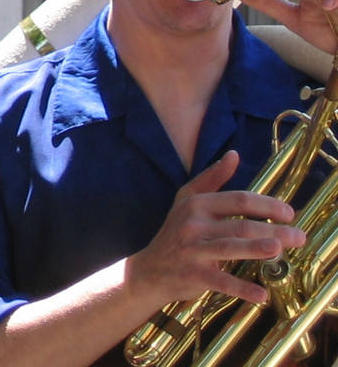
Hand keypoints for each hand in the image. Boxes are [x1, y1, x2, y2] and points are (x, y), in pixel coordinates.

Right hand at [125, 151, 303, 307]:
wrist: (151, 269)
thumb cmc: (175, 232)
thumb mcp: (187, 199)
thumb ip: (212, 178)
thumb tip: (234, 155)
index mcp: (197, 204)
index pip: (238, 200)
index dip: (266, 205)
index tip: (289, 213)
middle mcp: (194, 224)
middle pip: (240, 225)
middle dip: (273, 230)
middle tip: (299, 237)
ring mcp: (194, 250)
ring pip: (231, 248)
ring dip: (257, 249)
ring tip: (279, 249)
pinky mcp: (194, 274)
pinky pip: (222, 281)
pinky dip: (242, 289)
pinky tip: (261, 295)